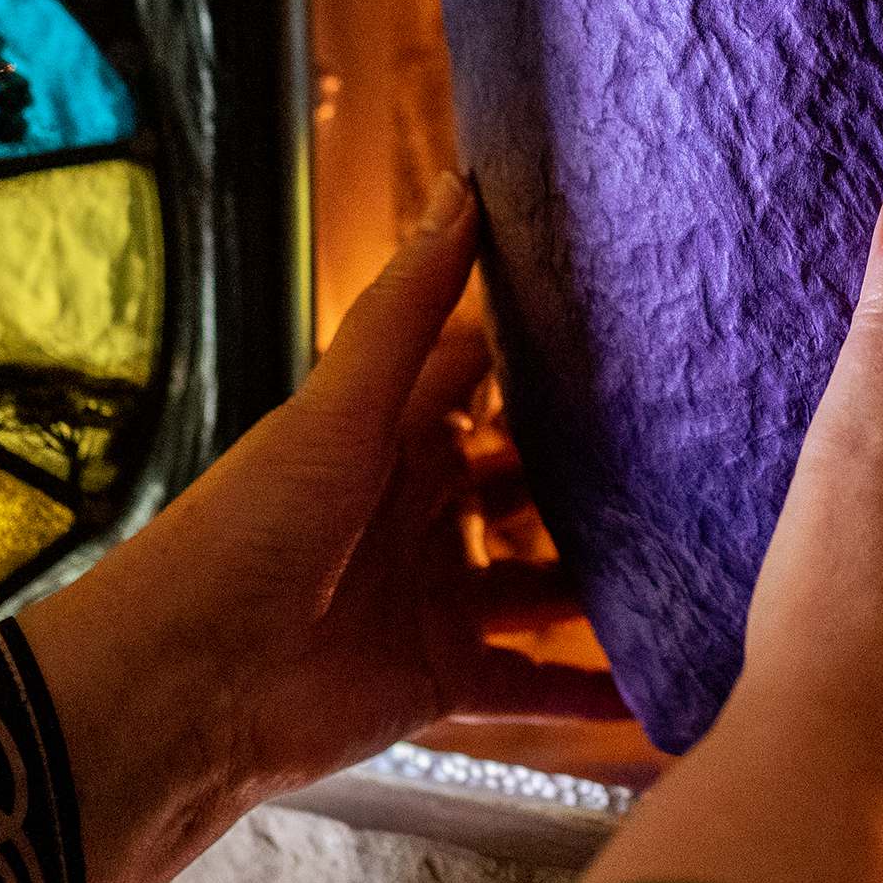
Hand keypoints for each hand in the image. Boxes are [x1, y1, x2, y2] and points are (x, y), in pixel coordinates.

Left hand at [20, 170, 623, 882]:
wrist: (186, 680)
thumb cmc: (252, 526)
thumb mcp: (339, 408)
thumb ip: (408, 310)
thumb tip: (460, 190)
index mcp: (391, 436)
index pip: (476, 381)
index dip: (537, 356)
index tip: (628, 330)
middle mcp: (417, 510)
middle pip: (521, 483)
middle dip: (589, 475)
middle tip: (691, 456)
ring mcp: (431, 595)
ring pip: (537, 583)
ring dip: (601, 579)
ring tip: (696, 564)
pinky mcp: (438, 678)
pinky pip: (528, 686)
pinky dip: (583, 692)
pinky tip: (653, 690)